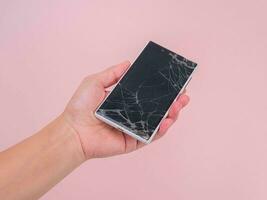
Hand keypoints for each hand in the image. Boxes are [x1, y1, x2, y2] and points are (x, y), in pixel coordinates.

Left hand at [63, 61, 189, 158]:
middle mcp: (132, 115)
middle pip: (157, 109)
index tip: (172, 83)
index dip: (161, 90)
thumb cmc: (81, 107)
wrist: (73, 130)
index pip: (148, 95)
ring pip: (158, 122)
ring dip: (172, 114)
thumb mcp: (96, 82)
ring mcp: (134, 128)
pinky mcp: (133, 141)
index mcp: (125, 102)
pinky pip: (152, 135)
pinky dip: (162, 129)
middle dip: (172, 102)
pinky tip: (168, 120)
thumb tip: (128, 63)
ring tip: (180, 103)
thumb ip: (113, 73)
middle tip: (183, 94)